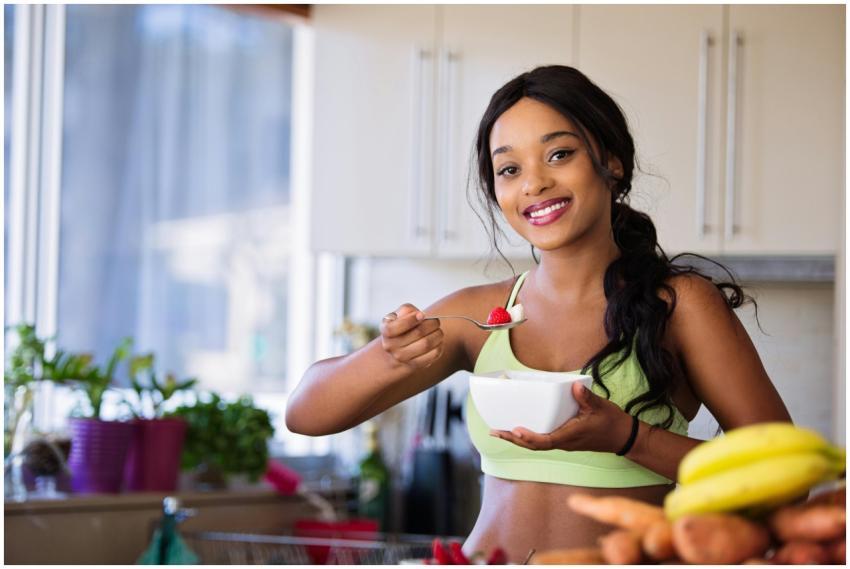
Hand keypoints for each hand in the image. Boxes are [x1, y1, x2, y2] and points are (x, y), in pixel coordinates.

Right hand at [380, 304, 443, 369]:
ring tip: (438, 330)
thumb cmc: (400, 326)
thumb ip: (406, 310)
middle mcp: (390, 346)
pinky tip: (437, 341)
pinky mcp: (413, 365)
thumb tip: (419, 315)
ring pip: (426, 344)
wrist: (396, 349)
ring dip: (437, 335)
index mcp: (386, 330)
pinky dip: (439, 346)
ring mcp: (401, 357)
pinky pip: (432, 355)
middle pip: (418, 333)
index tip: (422, 315)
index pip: (396, 327)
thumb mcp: (398, 315)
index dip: (411, 320)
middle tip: (436, 321)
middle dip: (432, 324)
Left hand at [490, 381, 634, 453]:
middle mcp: (563, 442)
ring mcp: (562, 442)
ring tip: (499, 431)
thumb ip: (586, 397)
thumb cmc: (611, 422)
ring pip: (535, 444)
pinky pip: (541, 441)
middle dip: (513, 439)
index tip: (515, 430)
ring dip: (517, 439)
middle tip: (494, 431)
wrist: (622, 437)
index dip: (528, 438)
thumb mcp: (600, 407)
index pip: (545, 441)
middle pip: (533, 445)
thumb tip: (574, 386)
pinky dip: (527, 437)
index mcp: (570, 436)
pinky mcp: (563, 439)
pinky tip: (518, 430)